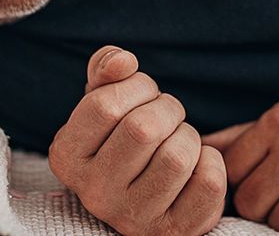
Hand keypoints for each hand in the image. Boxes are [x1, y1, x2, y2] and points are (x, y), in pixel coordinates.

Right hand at [48, 46, 226, 235]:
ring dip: (189, 135)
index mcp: (67, 157)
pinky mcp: (173, 232)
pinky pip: (208, 182)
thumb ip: (106, 69)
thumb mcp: (105, 100)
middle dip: (167, 108)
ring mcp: (133, 219)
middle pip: (143, 129)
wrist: (146, 196)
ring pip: (178, 156)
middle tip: (167, 116)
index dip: (136, 86)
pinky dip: (211, 162)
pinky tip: (195, 167)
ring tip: (179, 141)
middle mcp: (94, 194)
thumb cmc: (123, 138)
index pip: (104, 105)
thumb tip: (123, 60)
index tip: (144, 92)